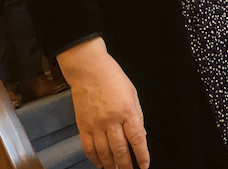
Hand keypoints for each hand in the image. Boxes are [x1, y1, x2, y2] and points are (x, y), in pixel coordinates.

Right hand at [63, 47, 148, 168]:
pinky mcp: (83, 125)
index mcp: (127, 111)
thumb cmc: (113, 77)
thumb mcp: (132, 93)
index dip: (142, 155)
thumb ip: (137, 115)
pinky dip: (94, 158)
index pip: (137, 138)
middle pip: (120, 149)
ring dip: (111, 165)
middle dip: (126, 165)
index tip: (144, 165)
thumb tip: (141, 135)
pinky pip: (88, 147)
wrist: (88, 69)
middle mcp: (112, 120)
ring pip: (104, 152)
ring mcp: (96, 124)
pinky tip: (99, 164)